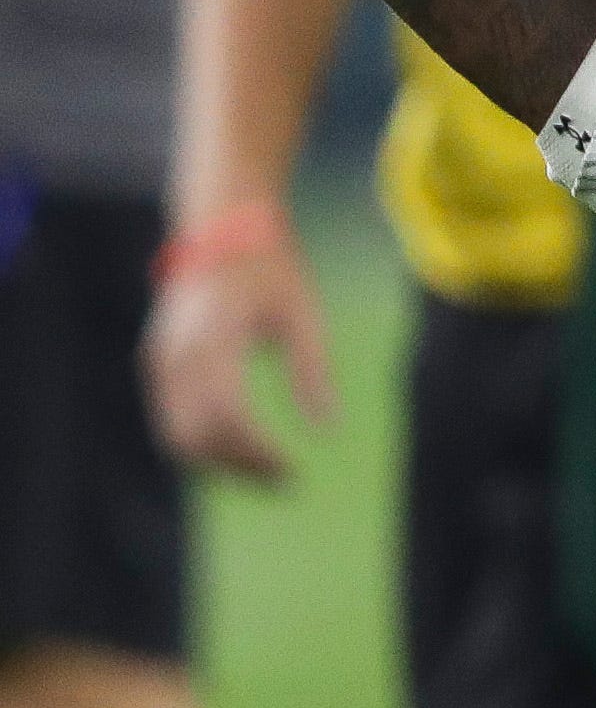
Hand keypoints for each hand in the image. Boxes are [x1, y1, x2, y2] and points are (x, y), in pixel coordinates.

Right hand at [142, 219, 328, 482]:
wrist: (221, 224)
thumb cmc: (271, 267)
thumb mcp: (303, 313)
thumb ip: (312, 370)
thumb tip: (327, 427)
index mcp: (215, 341)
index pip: (229, 419)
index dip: (258, 454)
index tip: (292, 473)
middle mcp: (177, 356)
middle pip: (197, 436)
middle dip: (237, 467)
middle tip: (282, 483)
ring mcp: (159, 359)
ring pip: (176, 434)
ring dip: (216, 462)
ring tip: (263, 472)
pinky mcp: (156, 360)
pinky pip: (170, 417)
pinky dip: (200, 441)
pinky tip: (237, 449)